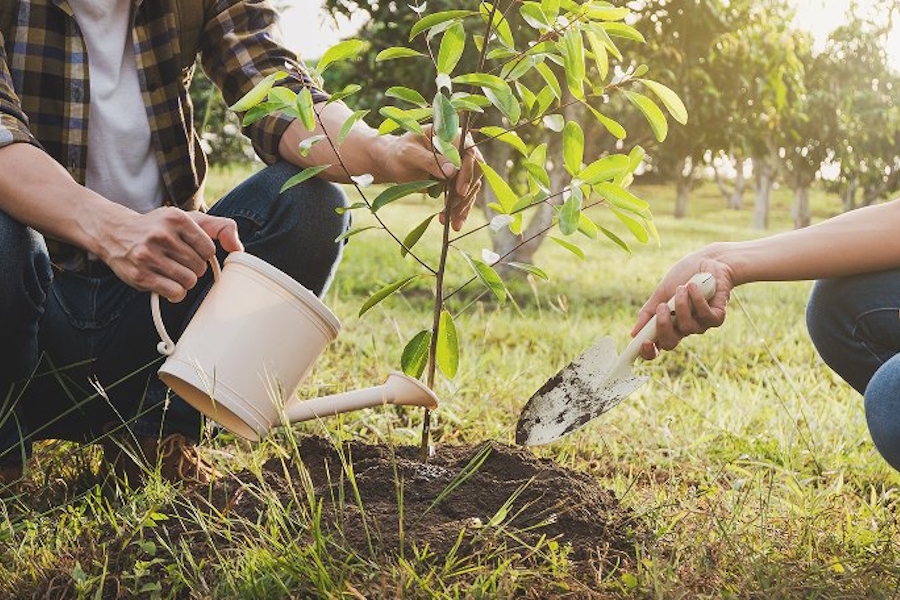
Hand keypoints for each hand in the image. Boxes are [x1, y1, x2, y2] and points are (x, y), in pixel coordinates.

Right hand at [100, 207, 242, 301]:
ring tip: (171, 271)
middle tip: (177, 261)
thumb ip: (220, 227)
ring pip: (189, 281)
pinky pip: (175, 293)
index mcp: (176, 218)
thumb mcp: (189, 219)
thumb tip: (239, 249)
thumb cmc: (159, 227)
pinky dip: (175, 292)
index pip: (209, 250)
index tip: (190, 250)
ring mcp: (148, 255)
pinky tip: (165, 282)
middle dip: (193, 268)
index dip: (203, 255)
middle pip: (199, 267)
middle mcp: (161, 234)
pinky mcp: (140, 275)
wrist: (114, 232)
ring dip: (184, 281)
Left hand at [380, 125, 482, 230]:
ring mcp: (462, 166)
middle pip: (475, 172)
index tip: (460, 191)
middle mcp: (462, 149)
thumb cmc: (399, 153)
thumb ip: (430, 161)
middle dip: (465, 194)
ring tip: (451, 223)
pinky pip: (465, 197)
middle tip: (452, 210)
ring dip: (463, 206)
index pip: (469, 153)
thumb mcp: (409, 154)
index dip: (467, 172)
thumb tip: (453, 171)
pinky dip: (461, 211)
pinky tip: (454, 224)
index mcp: (452, 135)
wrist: (394, 162)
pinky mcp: (458, 181)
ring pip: (472, 187)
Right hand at [631, 252, 734, 359]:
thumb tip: (633, 334)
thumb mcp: (661, 293)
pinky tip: (693, 286)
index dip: (649, 352)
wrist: (708, 261)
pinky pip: (705, 316)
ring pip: (687, 327)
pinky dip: (697, 300)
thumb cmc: (683, 277)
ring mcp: (701, 325)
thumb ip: (648, 312)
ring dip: (681, 305)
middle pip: (670, 343)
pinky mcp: (717, 317)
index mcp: (668, 325)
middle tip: (662, 307)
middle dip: (663, 326)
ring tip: (682, 287)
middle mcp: (684, 329)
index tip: (644, 342)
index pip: (657, 347)